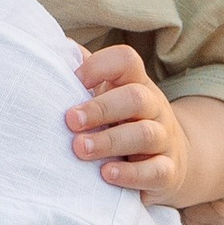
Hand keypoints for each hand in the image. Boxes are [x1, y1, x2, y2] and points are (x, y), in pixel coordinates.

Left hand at [68, 43, 192, 205]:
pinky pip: (156, 171)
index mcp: (137, 84)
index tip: (74, 82)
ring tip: (80, 149)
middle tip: (71, 121)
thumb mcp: (110, 97)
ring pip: (145, 134)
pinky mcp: (168, 171)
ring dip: (109, 141)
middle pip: (135, 98)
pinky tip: (106, 174)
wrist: (172, 160)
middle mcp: (154, 108)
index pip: (126, 61)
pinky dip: (130, 174)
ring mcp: (164, 139)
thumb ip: (86, 76)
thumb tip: (51, 50)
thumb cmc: (125, 123)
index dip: (99, 66)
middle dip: (100, 108)